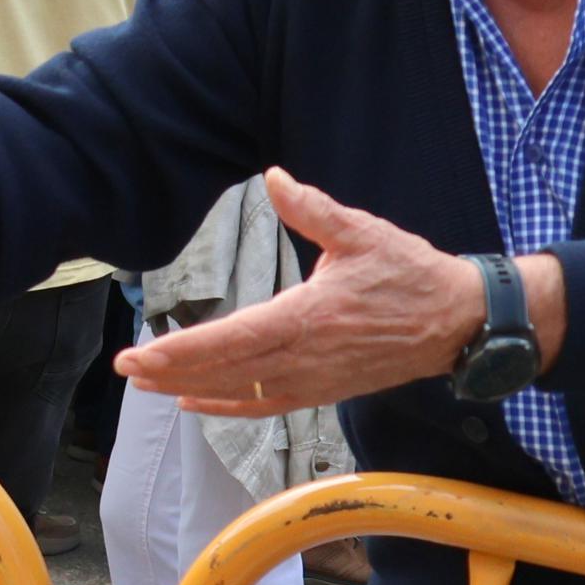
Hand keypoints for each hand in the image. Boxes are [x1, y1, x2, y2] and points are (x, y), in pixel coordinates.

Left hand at [119, 170, 511, 417]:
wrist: (459, 322)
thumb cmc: (410, 274)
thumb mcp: (362, 232)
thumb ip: (313, 209)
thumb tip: (275, 177)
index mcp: (309, 317)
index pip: (233, 339)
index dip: (184, 350)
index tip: (143, 354)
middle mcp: (306, 357)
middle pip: (226, 371)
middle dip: (172, 372)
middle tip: (125, 370)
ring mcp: (314, 380)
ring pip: (241, 392)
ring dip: (191, 388)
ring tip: (147, 384)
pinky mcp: (323, 391)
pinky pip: (265, 405)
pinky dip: (227, 406)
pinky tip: (194, 402)